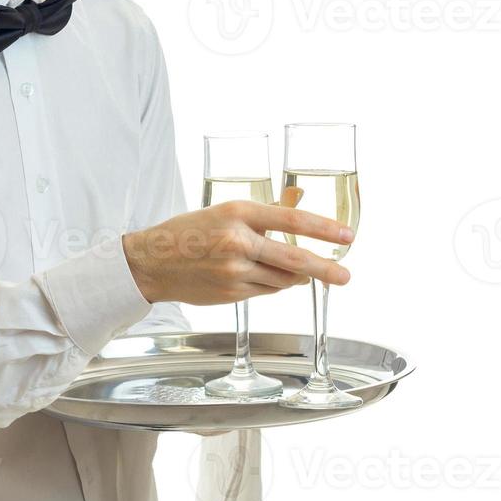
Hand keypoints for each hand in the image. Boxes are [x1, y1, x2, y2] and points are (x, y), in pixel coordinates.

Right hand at [121, 187, 353, 304]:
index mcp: (237, 213)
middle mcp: (238, 242)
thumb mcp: (223, 211)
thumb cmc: (187, 232)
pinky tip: (272, 277)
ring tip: (306, 273)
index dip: (324, 229)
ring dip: (299, 277)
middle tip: (346, 275)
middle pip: (294, 259)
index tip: (347, 235)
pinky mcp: (232, 293)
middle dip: (326, 268)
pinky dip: (276, 285)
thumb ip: (260, 215)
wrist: (153, 262)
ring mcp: (235, 271)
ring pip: (283, 279)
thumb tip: (297, 206)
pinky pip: (267, 291)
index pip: (292, 220)